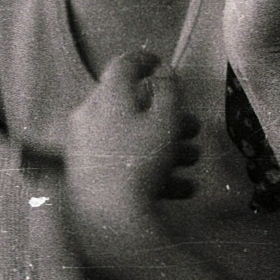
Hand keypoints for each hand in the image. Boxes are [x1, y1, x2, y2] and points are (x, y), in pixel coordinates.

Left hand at [66, 51, 200, 231]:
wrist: (108, 220)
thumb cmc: (141, 161)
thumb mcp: (164, 120)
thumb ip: (168, 90)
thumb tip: (163, 71)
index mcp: (105, 97)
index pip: (122, 65)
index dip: (144, 60)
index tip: (161, 64)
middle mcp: (89, 118)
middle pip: (131, 107)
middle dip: (167, 116)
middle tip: (192, 126)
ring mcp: (86, 149)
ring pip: (131, 138)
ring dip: (165, 146)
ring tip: (193, 160)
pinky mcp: (88, 177)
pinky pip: (124, 164)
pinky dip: (152, 170)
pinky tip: (182, 188)